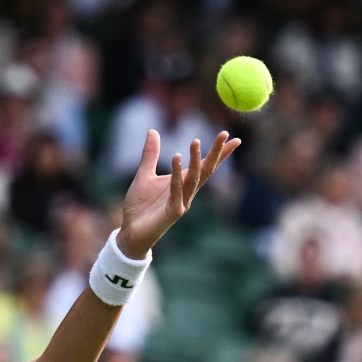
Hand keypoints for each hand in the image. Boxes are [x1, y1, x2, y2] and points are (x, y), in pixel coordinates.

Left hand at [116, 130, 240, 258]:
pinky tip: (177, 157)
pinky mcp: (173, 211)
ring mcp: (182, 202)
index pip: (205, 165)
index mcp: (184, 183)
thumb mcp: (144, 174)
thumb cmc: (139, 206)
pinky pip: (177, 189)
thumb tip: (153, 131)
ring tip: (195, 140)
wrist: (130, 231)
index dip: (219, 152)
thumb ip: (151, 154)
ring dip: (196, 159)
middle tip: (224, 133)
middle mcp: (187, 192)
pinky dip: (177, 174)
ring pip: (194, 178)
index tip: (230, 136)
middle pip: (206, 170)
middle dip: (217, 152)